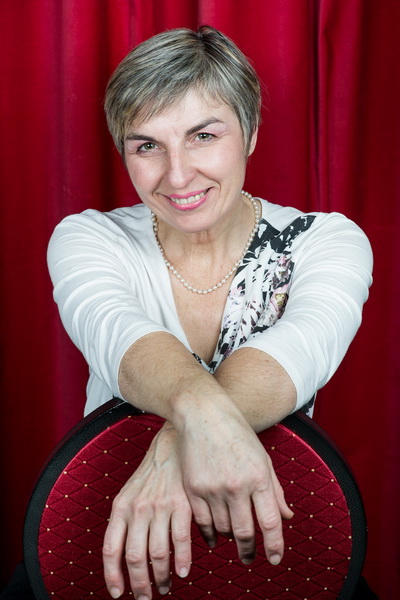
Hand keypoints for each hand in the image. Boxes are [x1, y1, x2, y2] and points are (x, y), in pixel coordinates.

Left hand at [103, 423, 191, 599]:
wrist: (172, 445)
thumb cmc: (151, 474)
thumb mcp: (130, 494)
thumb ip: (125, 521)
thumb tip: (122, 556)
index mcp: (121, 507)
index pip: (111, 549)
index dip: (113, 575)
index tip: (118, 593)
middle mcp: (138, 509)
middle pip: (134, 557)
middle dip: (139, 585)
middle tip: (145, 598)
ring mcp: (160, 507)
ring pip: (157, 554)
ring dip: (161, 578)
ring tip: (165, 587)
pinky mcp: (182, 504)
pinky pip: (180, 541)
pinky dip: (182, 561)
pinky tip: (184, 571)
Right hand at [177, 397, 292, 565]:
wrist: (204, 414)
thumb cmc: (237, 434)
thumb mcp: (262, 458)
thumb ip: (275, 490)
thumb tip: (286, 517)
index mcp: (259, 477)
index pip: (270, 522)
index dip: (275, 545)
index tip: (274, 559)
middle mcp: (237, 485)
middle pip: (245, 532)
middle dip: (249, 551)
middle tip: (249, 557)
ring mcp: (213, 488)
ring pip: (223, 529)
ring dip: (229, 537)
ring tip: (232, 536)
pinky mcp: (194, 488)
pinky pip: (202, 522)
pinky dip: (209, 533)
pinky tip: (214, 535)